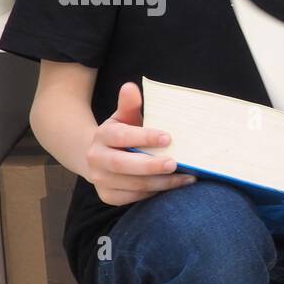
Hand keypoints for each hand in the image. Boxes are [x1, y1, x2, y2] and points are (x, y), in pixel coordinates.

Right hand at [86, 81, 195, 206]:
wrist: (101, 158)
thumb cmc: (123, 135)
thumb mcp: (125, 118)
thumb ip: (129, 105)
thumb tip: (131, 86)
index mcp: (102, 135)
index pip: (122, 136)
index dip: (144, 137)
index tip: (168, 137)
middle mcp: (96, 158)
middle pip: (123, 164)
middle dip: (151, 165)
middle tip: (175, 163)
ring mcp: (101, 179)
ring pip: (133, 184)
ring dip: (162, 183)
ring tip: (187, 177)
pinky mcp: (108, 196)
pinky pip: (134, 197)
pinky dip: (155, 193)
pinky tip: (174, 186)